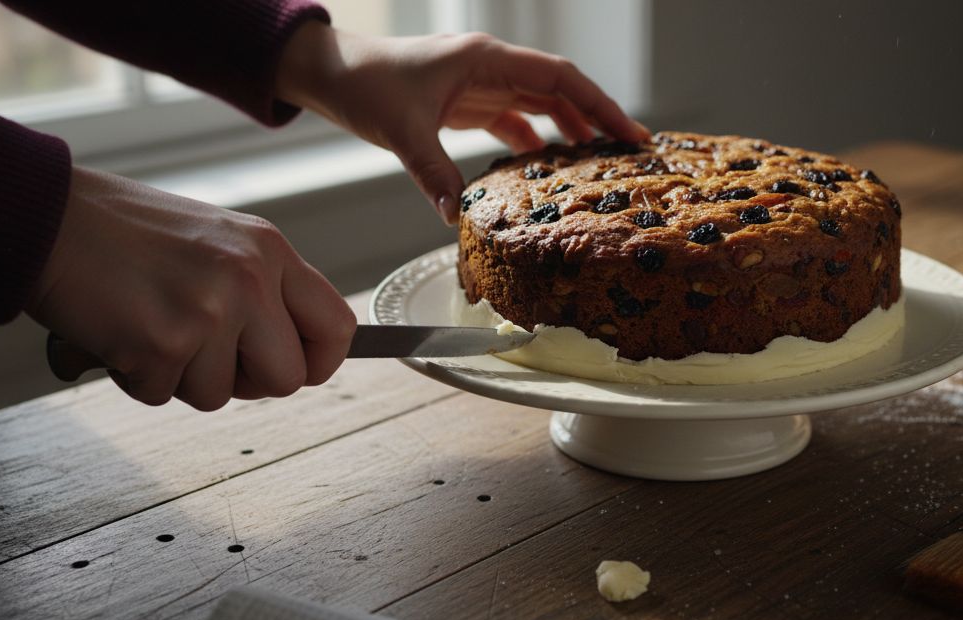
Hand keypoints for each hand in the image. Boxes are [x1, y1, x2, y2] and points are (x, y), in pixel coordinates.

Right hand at [27, 167, 355, 409]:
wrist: (46, 216)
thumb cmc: (125, 232)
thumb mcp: (216, 240)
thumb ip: (260, 289)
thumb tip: (293, 352)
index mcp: (270, 251)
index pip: (338, 327)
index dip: (318, 362)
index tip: (294, 368)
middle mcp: (250, 279)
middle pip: (287, 379)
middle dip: (245, 382)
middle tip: (202, 352)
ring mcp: (209, 312)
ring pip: (218, 395)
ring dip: (178, 376)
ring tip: (148, 324)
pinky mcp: (162, 343)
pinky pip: (162, 394)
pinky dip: (135, 376)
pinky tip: (119, 331)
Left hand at [276, 24, 649, 224]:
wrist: (332, 73)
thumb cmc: (365, 84)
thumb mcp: (401, 130)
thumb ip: (433, 172)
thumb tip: (457, 216)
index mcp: (486, 59)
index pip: (560, 78)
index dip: (599, 104)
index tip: (629, 132)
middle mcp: (491, 67)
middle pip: (561, 90)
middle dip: (597, 119)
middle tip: (630, 154)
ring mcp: (482, 84)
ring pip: (542, 105)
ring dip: (571, 131)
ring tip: (599, 165)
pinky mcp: (468, 103)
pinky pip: (516, 121)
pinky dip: (535, 142)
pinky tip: (548, 169)